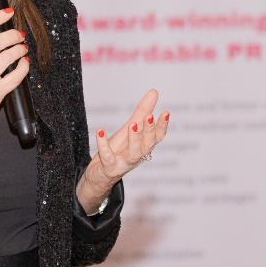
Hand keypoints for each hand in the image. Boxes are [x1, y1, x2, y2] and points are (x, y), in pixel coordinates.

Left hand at [76, 89, 169, 213]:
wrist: (101, 175)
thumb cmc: (119, 149)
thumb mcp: (130, 129)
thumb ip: (142, 112)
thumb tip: (154, 92)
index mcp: (144, 146)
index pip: (157, 136)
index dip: (162, 125)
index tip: (166, 112)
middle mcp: (137, 155)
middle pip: (147, 144)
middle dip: (149, 131)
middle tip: (149, 117)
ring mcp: (124, 163)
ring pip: (134, 154)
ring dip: (134, 139)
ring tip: (132, 124)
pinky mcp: (109, 167)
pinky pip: (107, 157)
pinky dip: (103, 144)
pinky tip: (99, 131)